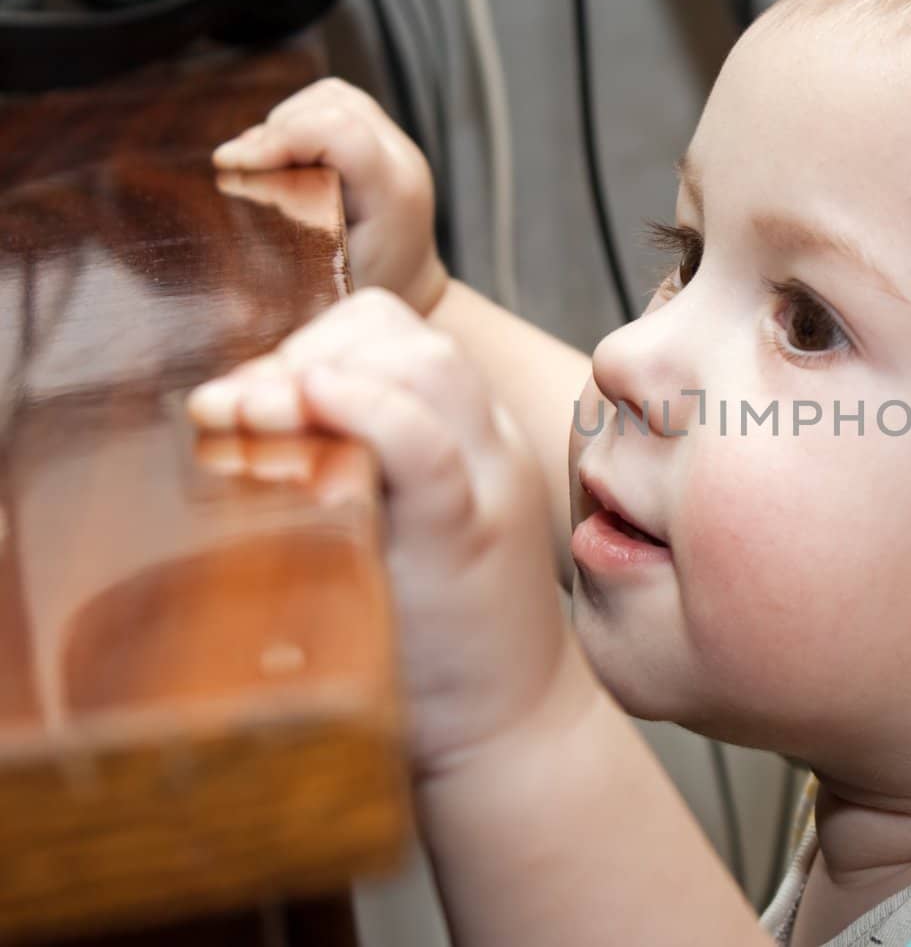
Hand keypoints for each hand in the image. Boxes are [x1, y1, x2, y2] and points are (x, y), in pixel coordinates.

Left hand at [185, 289, 572, 773]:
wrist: (509, 736)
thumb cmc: (435, 645)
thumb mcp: (399, 536)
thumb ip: (352, 474)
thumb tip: (240, 428)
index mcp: (471, 442)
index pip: (402, 336)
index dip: (318, 343)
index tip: (253, 398)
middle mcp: (487, 451)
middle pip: (411, 337)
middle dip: (308, 350)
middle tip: (240, 410)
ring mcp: (484, 490)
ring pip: (426, 367)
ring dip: (320, 371)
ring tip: (252, 417)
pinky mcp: (465, 542)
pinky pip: (424, 446)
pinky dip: (364, 411)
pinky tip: (305, 406)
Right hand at [213, 78, 448, 316]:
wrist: (411, 288)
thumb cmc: (363, 294)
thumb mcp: (320, 284)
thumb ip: (279, 250)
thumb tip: (224, 203)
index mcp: (394, 195)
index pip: (339, 133)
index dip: (278, 138)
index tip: (230, 163)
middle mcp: (403, 161)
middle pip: (331, 106)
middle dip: (275, 132)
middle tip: (241, 168)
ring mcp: (397, 145)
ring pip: (333, 97)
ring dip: (287, 121)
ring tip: (262, 160)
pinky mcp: (383, 138)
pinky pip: (338, 103)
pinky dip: (302, 118)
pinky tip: (285, 154)